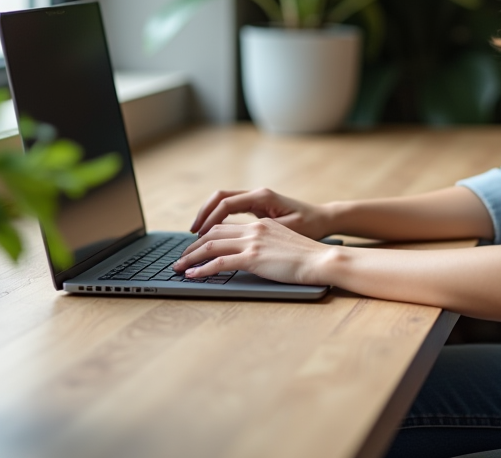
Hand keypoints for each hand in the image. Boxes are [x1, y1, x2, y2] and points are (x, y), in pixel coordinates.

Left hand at [174, 219, 335, 285]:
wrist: (321, 259)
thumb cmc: (308, 257)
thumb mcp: (284, 243)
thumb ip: (267, 244)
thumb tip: (255, 256)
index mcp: (261, 224)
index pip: (225, 225)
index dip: (206, 235)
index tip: (196, 246)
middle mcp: (254, 229)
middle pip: (213, 233)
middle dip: (193, 246)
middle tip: (181, 258)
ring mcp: (252, 242)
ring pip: (211, 245)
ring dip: (190, 257)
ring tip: (179, 267)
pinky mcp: (253, 258)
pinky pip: (219, 262)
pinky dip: (202, 269)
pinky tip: (192, 275)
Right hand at [189, 187, 329, 239]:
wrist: (323, 219)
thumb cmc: (309, 225)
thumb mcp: (288, 229)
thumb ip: (265, 230)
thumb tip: (242, 235)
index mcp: (262, 197)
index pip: (226, 204)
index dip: (210, 219)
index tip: (199, 234)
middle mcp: (257, 194)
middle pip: (219, 198)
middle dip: (203, 214)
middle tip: (192, 232)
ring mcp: (256, 198)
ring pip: (223, 201)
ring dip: (209, 215)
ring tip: (197, 232)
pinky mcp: (257, 206)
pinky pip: (231, 208)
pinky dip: (219, 217)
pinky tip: (213, 231)